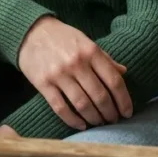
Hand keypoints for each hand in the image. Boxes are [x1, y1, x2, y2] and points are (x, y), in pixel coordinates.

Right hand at [18, 16, 132, 130]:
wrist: (30, 32)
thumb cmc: (62, 37)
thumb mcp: (85, 41)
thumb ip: (104, 58)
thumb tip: (123, 72)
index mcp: (90, 51)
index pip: (114, 80)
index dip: (124, 100)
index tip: (127, 112)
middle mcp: (76, 63)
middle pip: (100, 96)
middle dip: (110, 112)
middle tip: (113, 120)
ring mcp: (59, 74)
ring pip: (82, 104)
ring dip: (94, 118)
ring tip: (99, 122)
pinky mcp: (43, 83)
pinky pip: (61, 107)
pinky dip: (73, 120)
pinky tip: (81, 124)